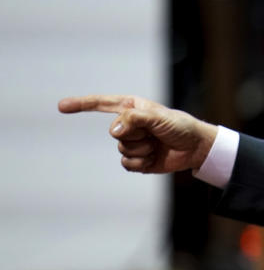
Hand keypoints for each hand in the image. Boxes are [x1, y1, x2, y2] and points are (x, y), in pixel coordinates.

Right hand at [58, 94, 217, 173]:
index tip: (61, 107)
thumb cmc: (180, 127)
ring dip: (142, 150)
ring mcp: (132, 143)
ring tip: (157, 145)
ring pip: (122, 150)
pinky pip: (127, 164)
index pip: (101, 104)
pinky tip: (154, 158)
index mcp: (131, 108)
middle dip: (136, 136)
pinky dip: (141, 163)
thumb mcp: (159, 117)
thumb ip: (135, 120)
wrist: (195, 148)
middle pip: (115, 133)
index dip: (81, 105)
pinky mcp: (137, 160)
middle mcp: (129, 125)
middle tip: (155, 134)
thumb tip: (114, 131)